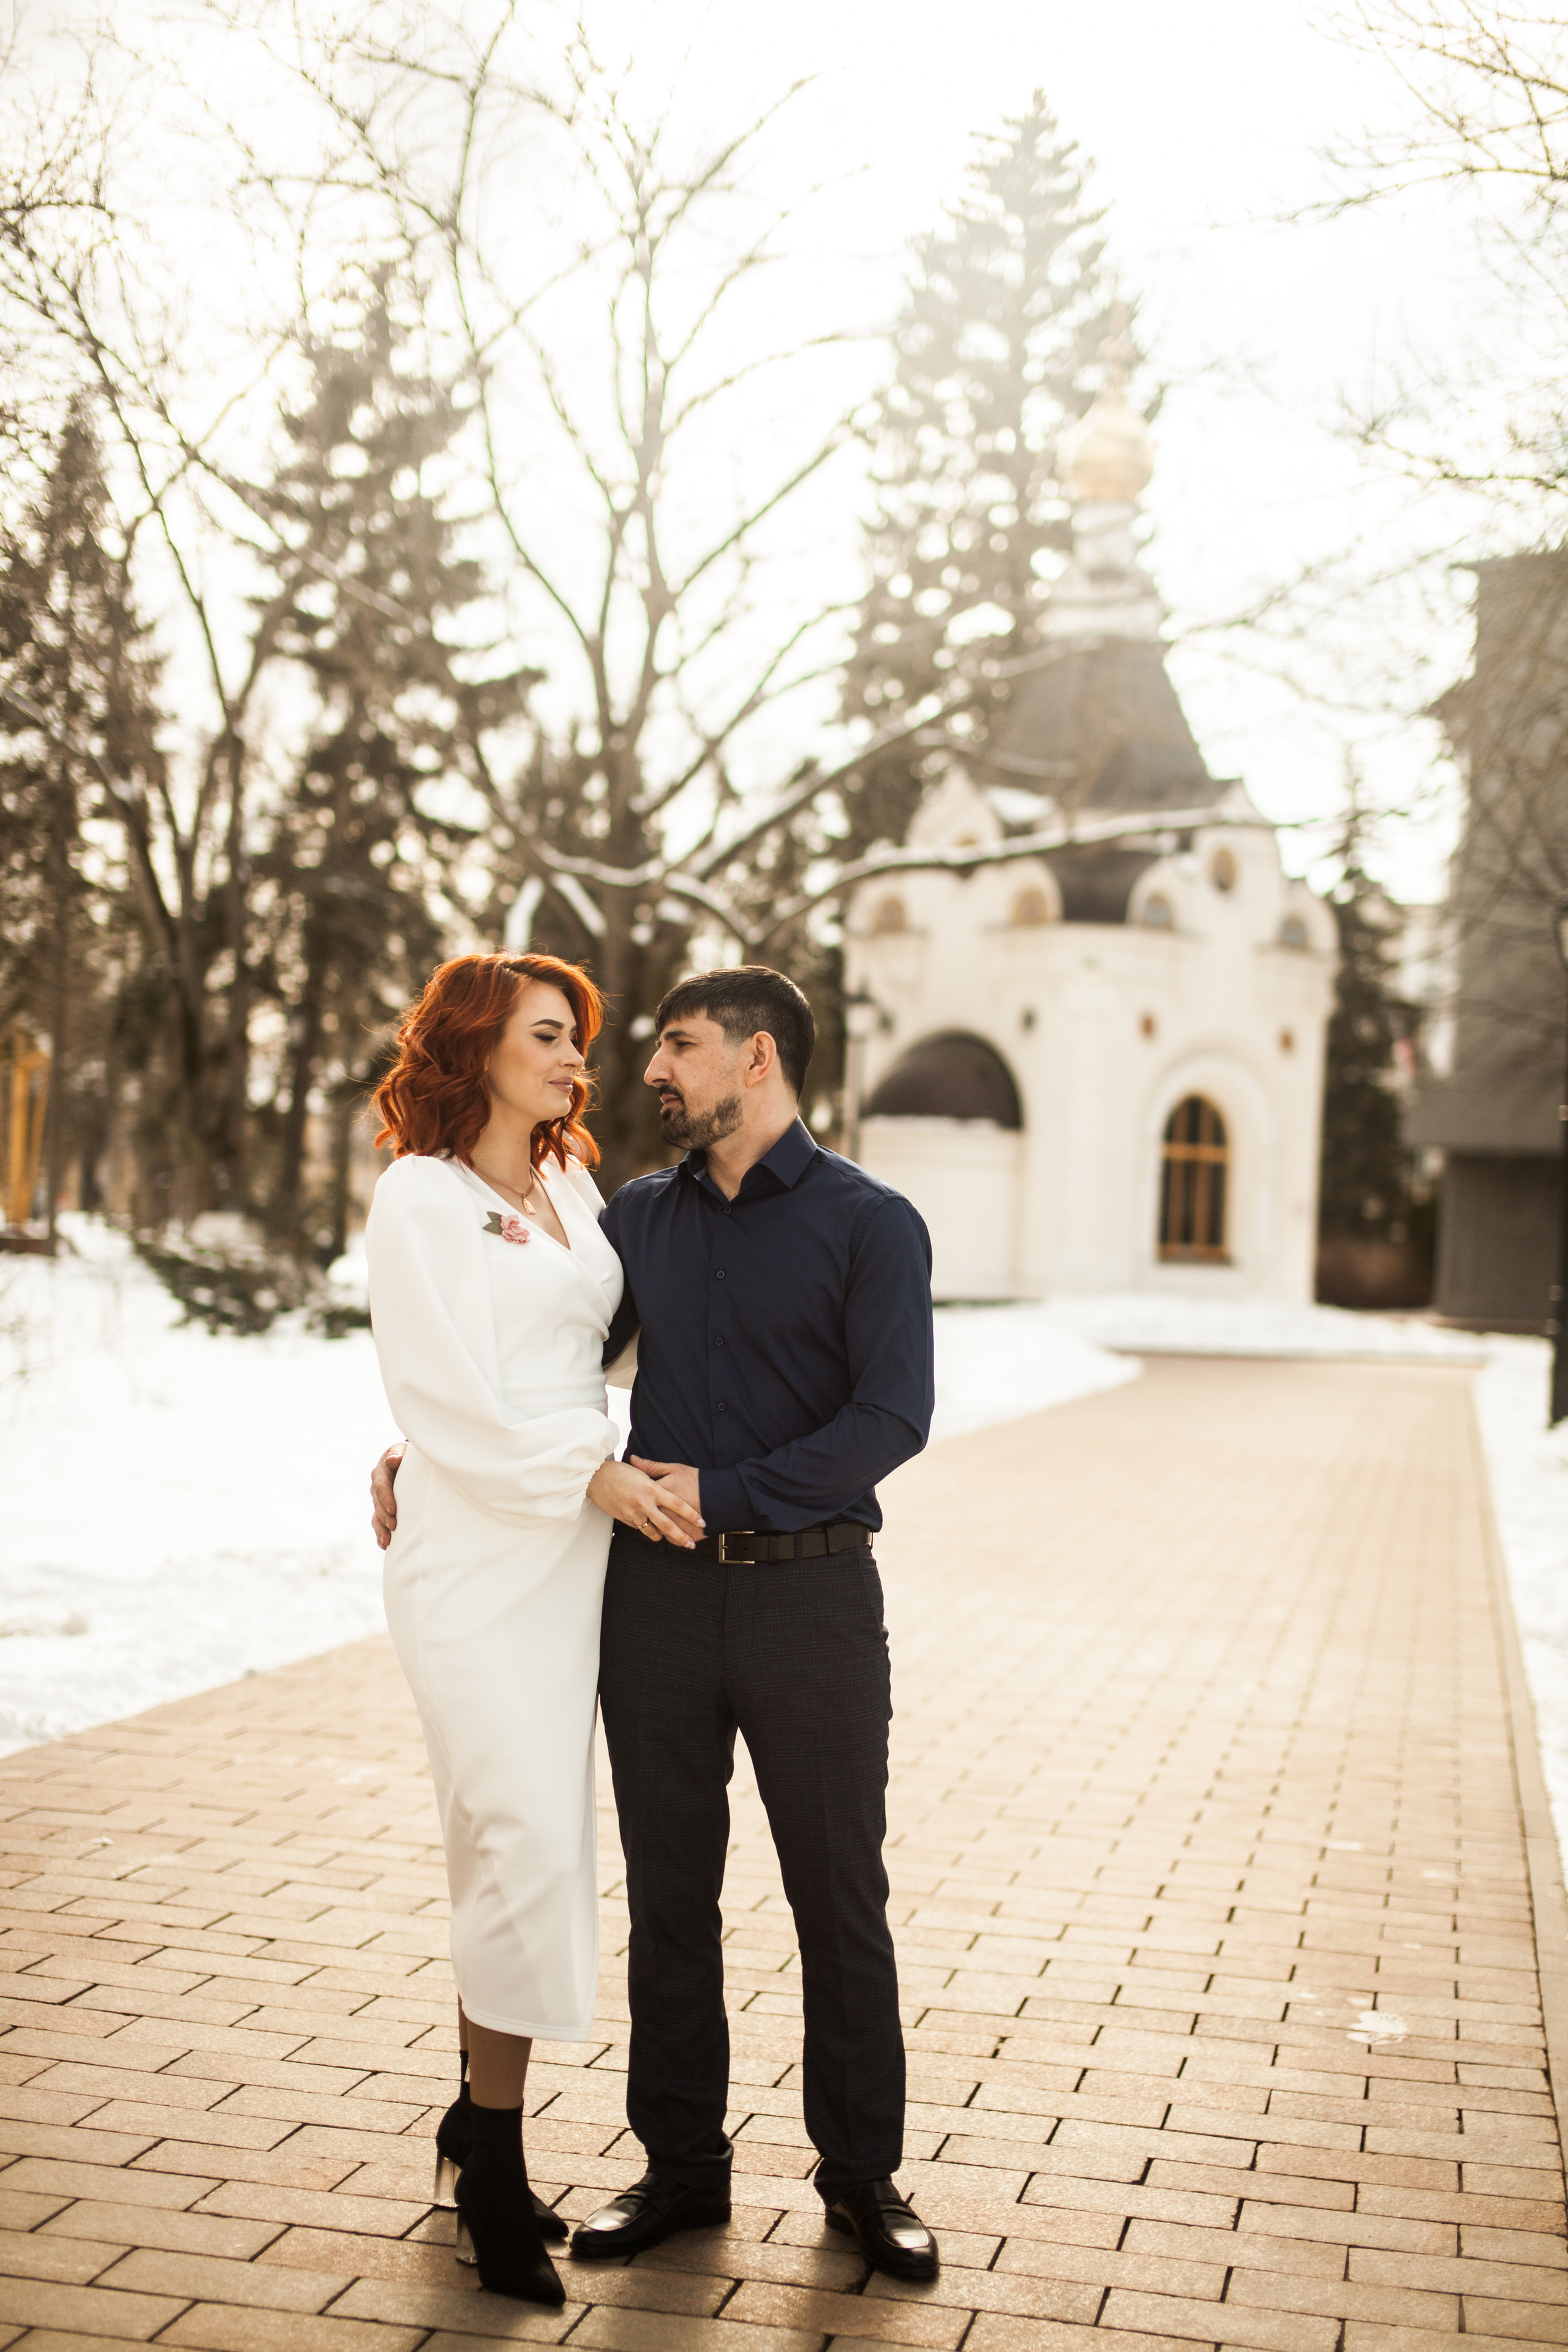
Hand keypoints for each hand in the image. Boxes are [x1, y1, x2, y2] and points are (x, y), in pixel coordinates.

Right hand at [371, 1442, 404, 1550]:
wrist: (400, 1460)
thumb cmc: (403, 1455)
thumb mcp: (401, 1451)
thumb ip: (397, 1454)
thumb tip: (392, 1460)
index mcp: (379, 1473)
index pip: (381, 1487)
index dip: (386, 1498)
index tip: (393, 1509)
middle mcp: (376, 1489)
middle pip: (377, 1505)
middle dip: (384, 1516)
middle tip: (393, 1526)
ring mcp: (378, 1501)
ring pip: (376, 1517)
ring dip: (381, 1529)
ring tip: (387, 1541)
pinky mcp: (382, 1509)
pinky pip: (378, 1523)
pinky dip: (380, 1534)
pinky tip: (385, 1545)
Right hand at [587, 1458, 704, 1546]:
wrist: (596, 1478)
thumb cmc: (619, 1471)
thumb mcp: (642, 1472)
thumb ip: (657, 1480)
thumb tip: (668, 1485)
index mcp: (652, 1489)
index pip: (677, 1504)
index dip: (691, 1514)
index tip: (701, 1521)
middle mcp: (645, 1503)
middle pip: (667, 1525)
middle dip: (681, 1536)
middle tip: (691, 1544)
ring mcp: (634, 1513)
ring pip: (653, 1531)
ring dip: (662, 1536)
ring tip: (669, 1539)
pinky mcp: (624, 1519)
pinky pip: (639, 1528)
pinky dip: (646, 1530)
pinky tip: (650, 1530)